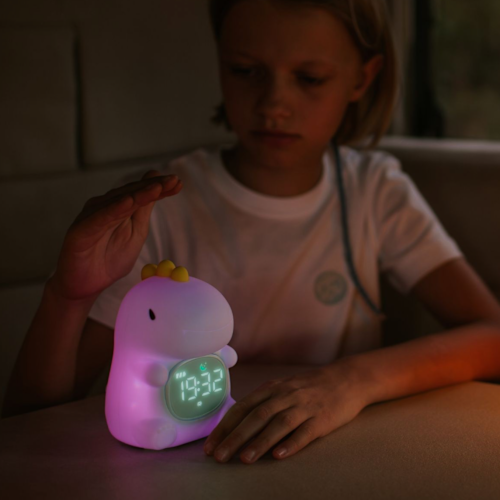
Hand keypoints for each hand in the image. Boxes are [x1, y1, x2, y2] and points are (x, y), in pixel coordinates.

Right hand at [48, 170, 181, 300]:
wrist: (86, 285)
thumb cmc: (109, 259)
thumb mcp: (136, 233)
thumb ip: (144, 209)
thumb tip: (157, 184)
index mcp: (117, 207)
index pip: (141, 193)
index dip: (160, 187)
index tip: (179, 182)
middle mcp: (103, 206)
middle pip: (132, 192)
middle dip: (154, 186)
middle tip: (174, 180)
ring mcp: (91, 216)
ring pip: (118, 202)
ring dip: (139, 193)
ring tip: (158, 187)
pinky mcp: (81, 231)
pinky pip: (100, 218)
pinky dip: (114, 209)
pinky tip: (129, 202)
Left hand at [204, 360, 367, 463]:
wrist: (346, 379)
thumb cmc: (309, 387)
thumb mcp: (283, 387)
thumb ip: (262, 401)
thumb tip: (236, 421)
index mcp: (272, 388)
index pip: (242, 407)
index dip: (225, 426)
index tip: (210, 445)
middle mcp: (286, 395)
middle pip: (257, 416)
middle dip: (235, 437)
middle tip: (219, 457)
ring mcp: (304, 406)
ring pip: (279, 424)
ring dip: (260, 442)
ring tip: (244, 459)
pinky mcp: (322, 418)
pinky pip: (305, 432)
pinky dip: (291, 443)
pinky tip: (279, 456)